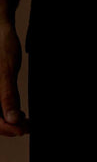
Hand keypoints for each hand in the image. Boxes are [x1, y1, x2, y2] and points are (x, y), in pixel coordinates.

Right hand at [0, 20, 29, 136]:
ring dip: (10, 122)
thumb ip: (8, 97)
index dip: (8, 129)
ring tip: (26, 121)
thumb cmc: (1, 47)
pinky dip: (8, 113)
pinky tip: (20, 113)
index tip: (24, 129)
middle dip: (11, 127)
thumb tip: (12, 119)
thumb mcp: (7, 72)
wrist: (1, 32)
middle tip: (28, 126)